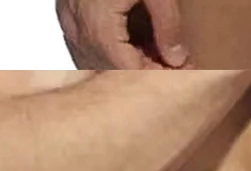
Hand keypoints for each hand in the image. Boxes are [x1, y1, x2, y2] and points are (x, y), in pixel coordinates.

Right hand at [57, 0, 189, 69]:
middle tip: (175, 66)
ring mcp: (69, 21)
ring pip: (99, 61)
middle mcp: (78, 29)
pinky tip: (136, 42)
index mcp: (98, 28)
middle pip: (113, 72)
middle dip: (145, 72)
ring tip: (158, 54)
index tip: (181, 74)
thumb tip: (177, 58)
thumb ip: (168, 24)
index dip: (157, 78)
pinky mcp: (68, 12)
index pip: (129, 74)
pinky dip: (114, 50)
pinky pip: (89, 45)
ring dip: (129, 63)